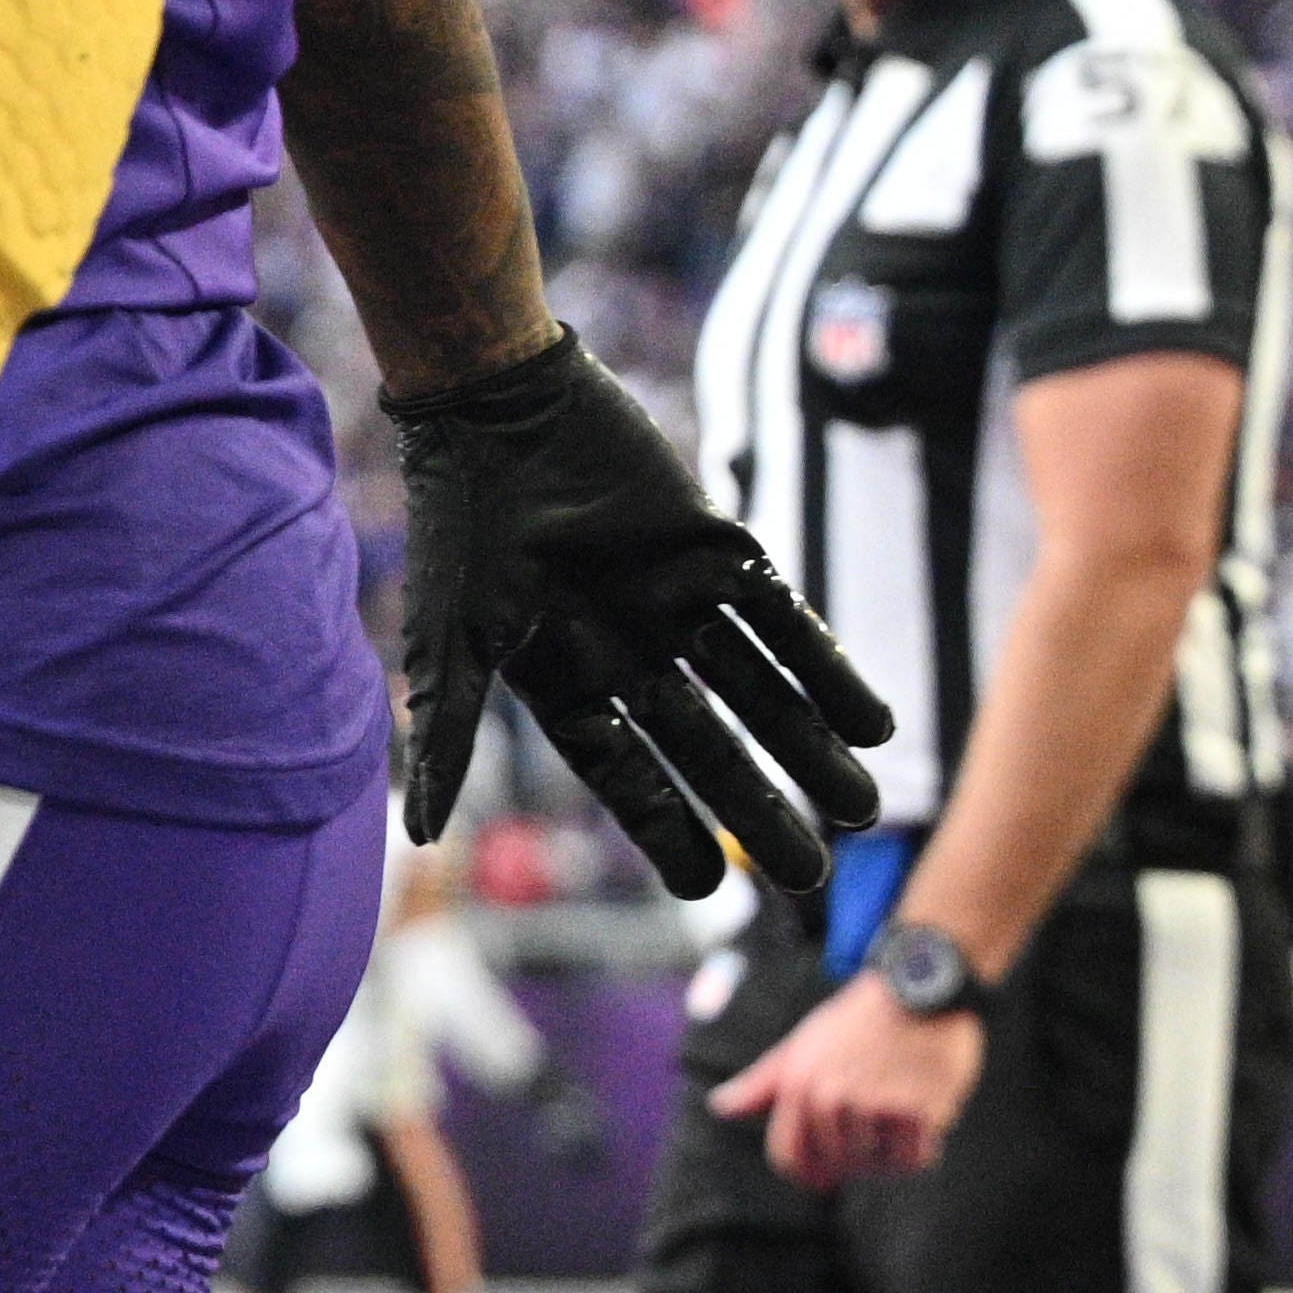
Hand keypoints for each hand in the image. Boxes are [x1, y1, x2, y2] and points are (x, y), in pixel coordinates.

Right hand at [386, 334, 890, 894]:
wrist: (499, 403)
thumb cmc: (460, 520)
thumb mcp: (453, 638)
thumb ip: (447, 736)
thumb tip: (419, 838)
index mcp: (569, 680)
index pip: (628, 775)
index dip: (668, 829)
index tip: (710, 889)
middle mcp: (632, 652)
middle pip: (710, 748)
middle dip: (760, 808)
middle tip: (813, 875)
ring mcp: (680, 602)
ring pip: (761, 694)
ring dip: (811, 750)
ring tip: (862, 807)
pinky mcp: (721, 551)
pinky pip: (787, 624)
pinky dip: (831, 672)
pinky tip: (874, 725)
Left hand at [711, 975, 981, 1185]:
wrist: (918, 986)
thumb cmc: (857, 1022)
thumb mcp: (802, 1045)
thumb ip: (762, 1084)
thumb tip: (720, 1108)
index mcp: (798, 1084)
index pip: (788, 1157)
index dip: (806, 1175)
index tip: (823, 1180)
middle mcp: (831, 1098)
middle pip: (838, 1166)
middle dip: (856, 1158)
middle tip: (876, 1122)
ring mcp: (875, 1106)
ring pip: (878, 1167)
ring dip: (889, 1153)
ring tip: (898, 1111)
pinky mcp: (918, 1112)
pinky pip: (914, 1160)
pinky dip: (920, 1148)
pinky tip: (922, 1117)